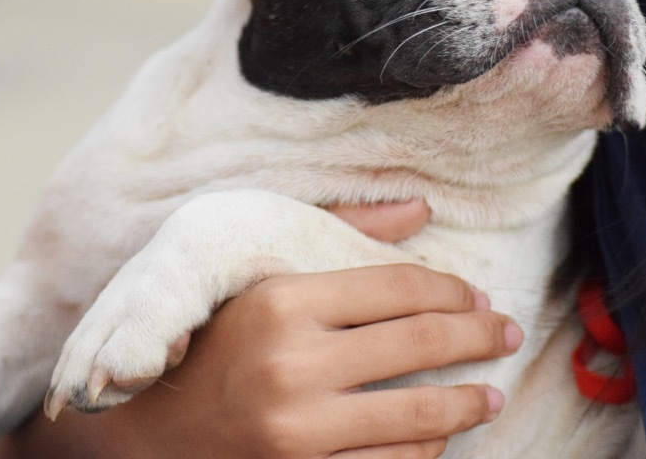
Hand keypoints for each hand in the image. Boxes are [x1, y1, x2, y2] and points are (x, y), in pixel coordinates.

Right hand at [0, 200, 519, 457]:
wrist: (137, 439)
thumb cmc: (203, 345)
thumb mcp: (254, 278)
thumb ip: (336, 236)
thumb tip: (421, 210)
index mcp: (280, 302)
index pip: (400, 289)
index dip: (453, 291)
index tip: (478, 295)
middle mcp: (292, 366)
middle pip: (422, 344)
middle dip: (478, 337)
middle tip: (508, 332)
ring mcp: (297, 434)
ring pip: (418, 415)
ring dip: (467, 402)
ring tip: (491, 394)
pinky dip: (427, 450)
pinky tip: (443, 436)